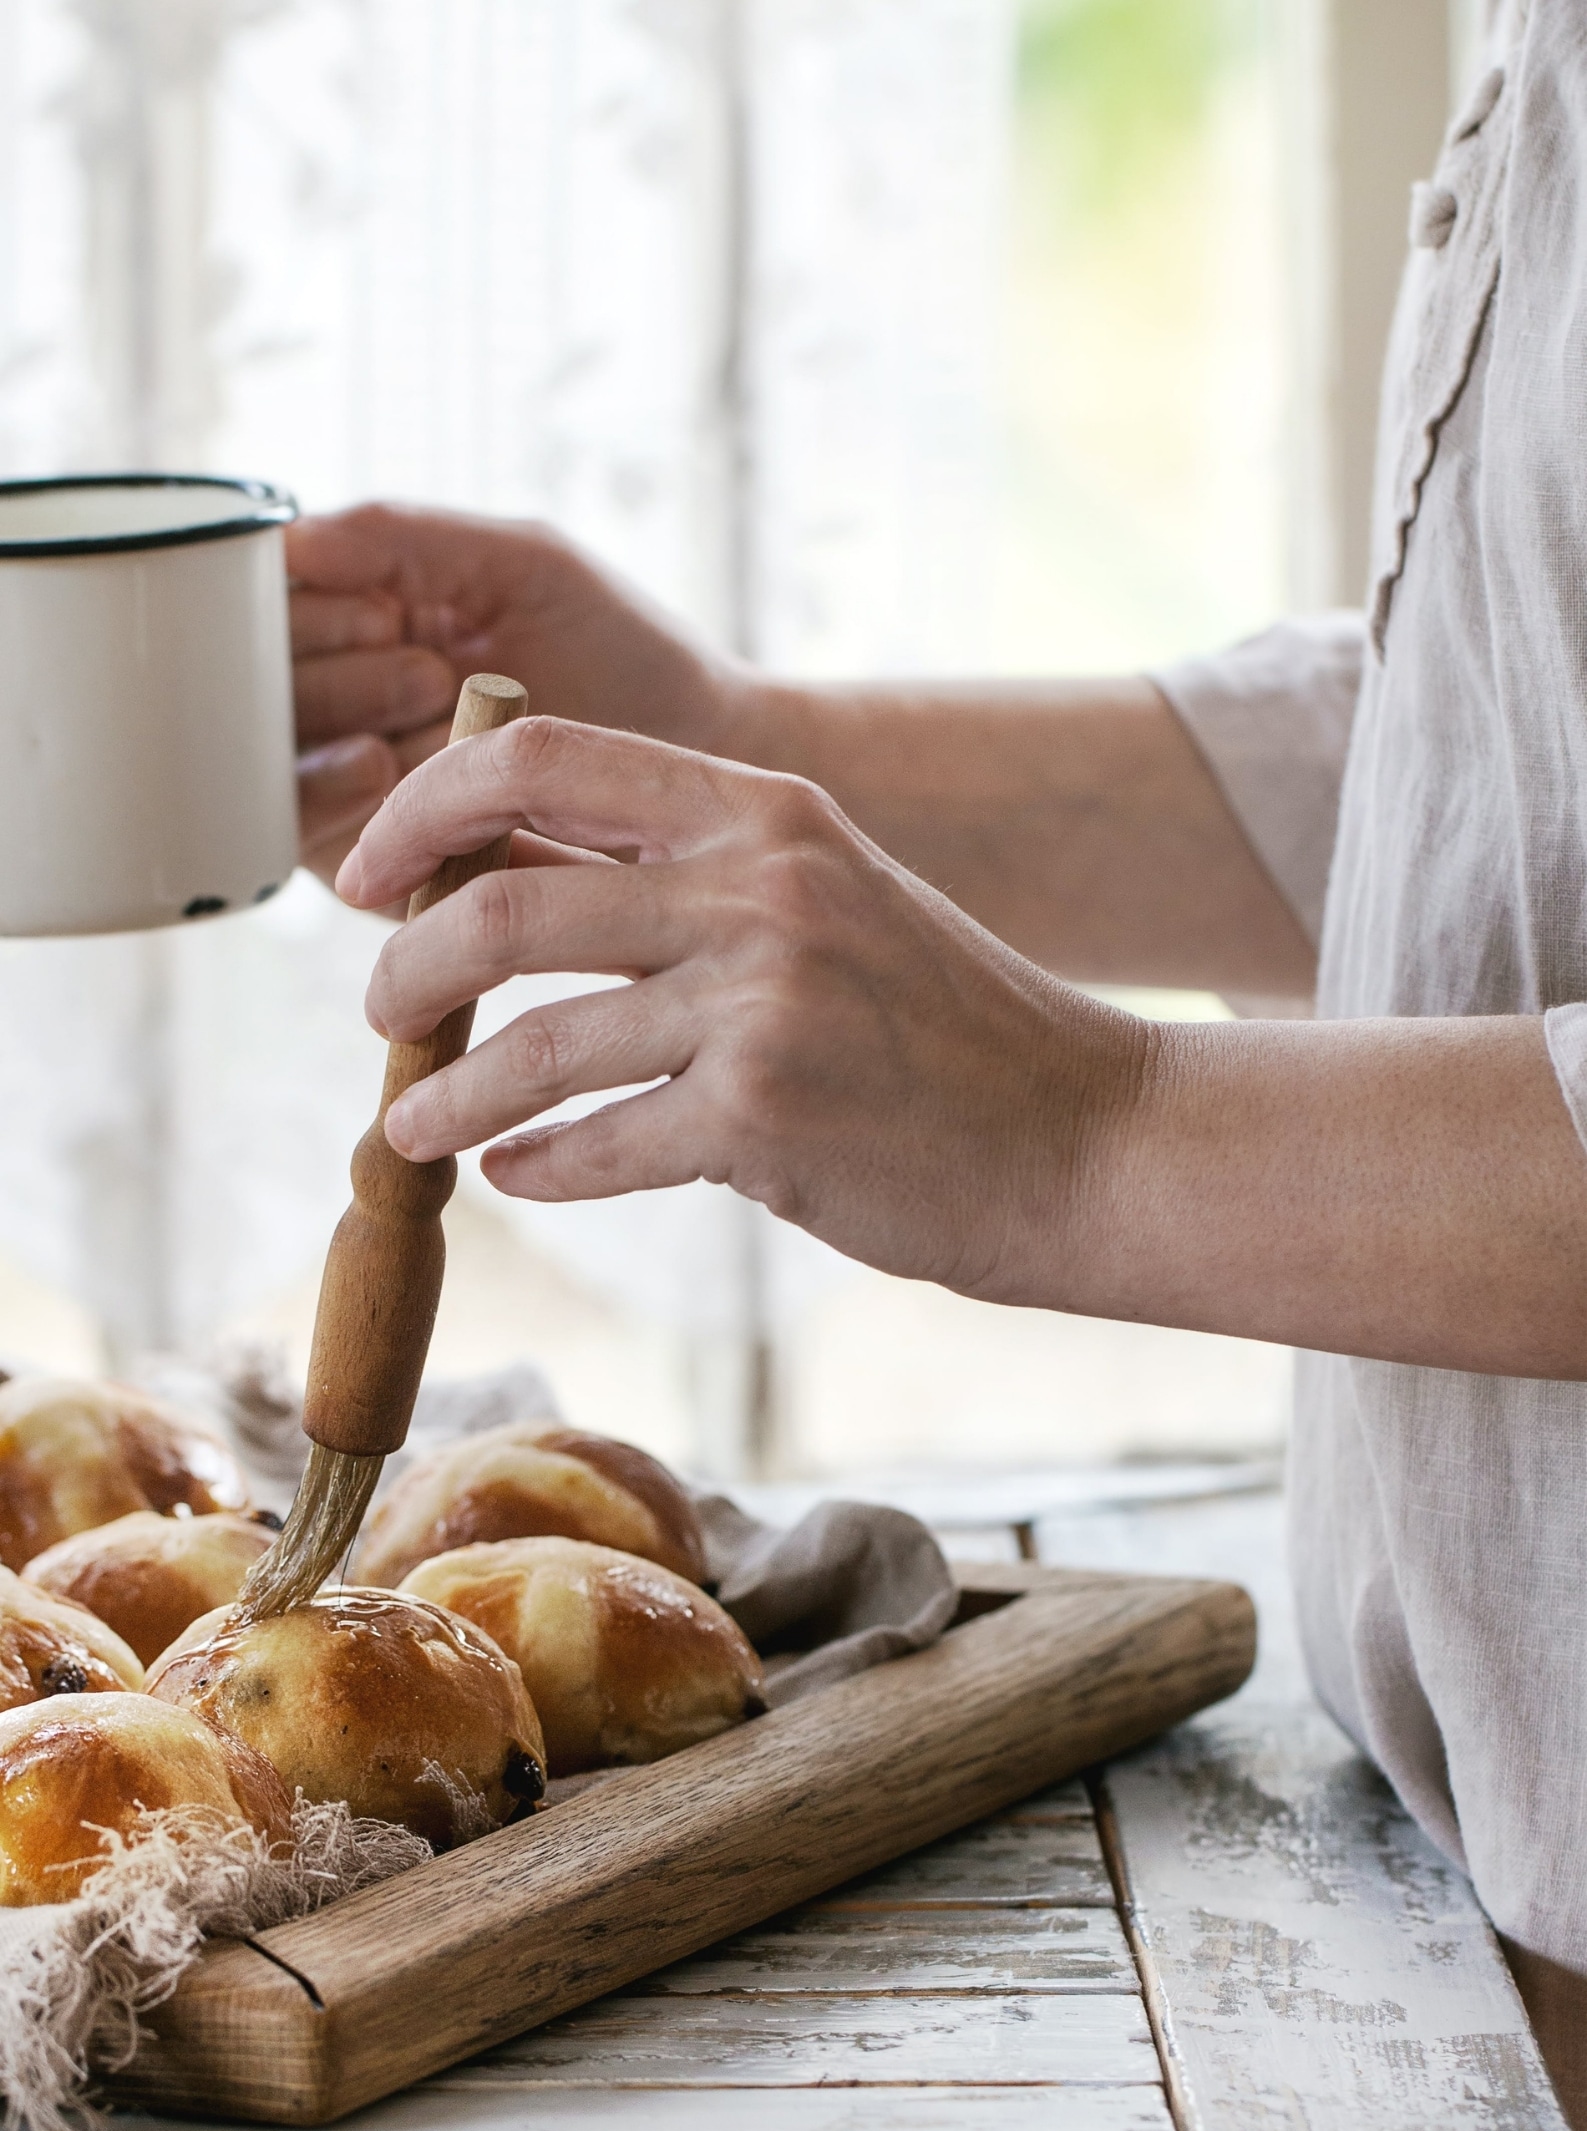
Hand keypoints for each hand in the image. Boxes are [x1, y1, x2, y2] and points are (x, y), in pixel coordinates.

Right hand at [288, 503, 754, 888]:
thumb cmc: (621, 652)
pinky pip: (298, 837)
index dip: (298, 612)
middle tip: (421, 669)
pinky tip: (386, 771)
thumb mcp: (518, 565)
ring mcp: (348, 791)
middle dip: (326, 671)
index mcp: (355, 624)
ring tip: (423, 701)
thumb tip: (282, 538)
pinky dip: (326, 799)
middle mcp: (339, 708)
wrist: (698, 764)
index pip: (257, 613)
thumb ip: (400, 538)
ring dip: (328, 725)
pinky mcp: (374, 865)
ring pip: (257, 760)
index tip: (385, 612)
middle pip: (243, 689)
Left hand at [337, 714, 1144, 1300]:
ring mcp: (765, 1003)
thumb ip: (677, 879)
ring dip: (449, 1094)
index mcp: (765, 808)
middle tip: (378, 1013)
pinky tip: (516, 1175)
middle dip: (407, 971)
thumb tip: (493, 877)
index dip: (422, 806)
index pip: (540, 755)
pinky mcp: (767, 1121)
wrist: (1086, 1135)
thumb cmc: (944, 1026)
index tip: (369, 874)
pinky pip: (598, 1145)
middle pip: (504, 906)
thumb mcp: (823, 899)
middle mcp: (760, 887)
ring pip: (536, 1043)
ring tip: (409, 1129)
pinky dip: (538, 1166)